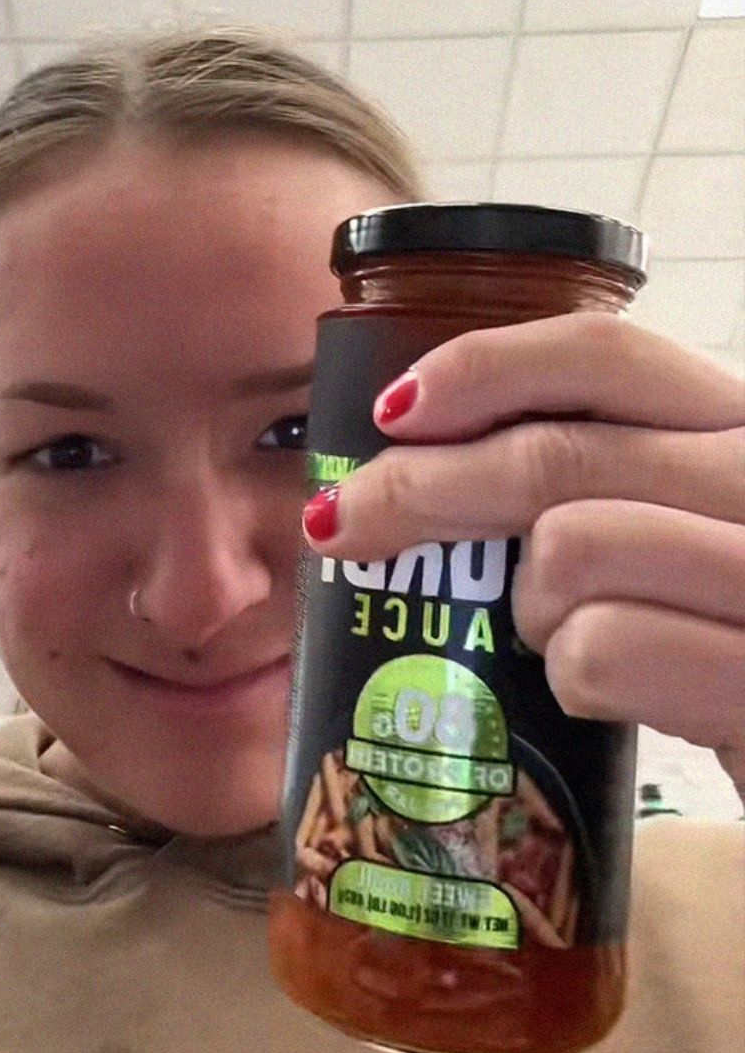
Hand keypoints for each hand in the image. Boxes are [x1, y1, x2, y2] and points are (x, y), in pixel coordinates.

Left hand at [306, 312, 744, 799]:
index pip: (611, 354)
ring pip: (570, 547)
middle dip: (422, 492)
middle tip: (346, 531)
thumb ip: (602, 486)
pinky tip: (605, 697)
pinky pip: (602, 649)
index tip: (393, 408)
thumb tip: (417, 462)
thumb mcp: (682, 545)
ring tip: (556, 643)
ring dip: (530, 607)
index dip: (484, 367)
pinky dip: (575, 679)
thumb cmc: (735, 656)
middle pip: (556, 456)